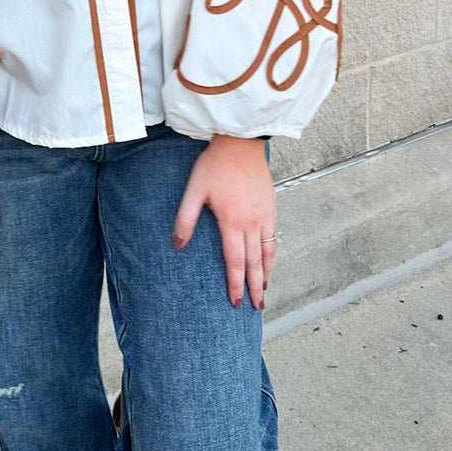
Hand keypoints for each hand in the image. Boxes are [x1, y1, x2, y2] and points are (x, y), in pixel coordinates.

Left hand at [172, 136, 275, 310]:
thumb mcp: (194, 190)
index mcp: (232, 221)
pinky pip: (274, 237)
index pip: (235, 262)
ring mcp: (264, 215)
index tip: (235, 301)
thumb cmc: (215, 164)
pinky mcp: (271, 207)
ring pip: (268, 252)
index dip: (235, 284)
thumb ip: (185, 219)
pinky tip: (269, 262)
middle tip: (256, 307)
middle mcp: (252, 222)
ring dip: (266, 274)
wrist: (240, 142)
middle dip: (254, 287)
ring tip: (263, 290)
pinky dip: (272, 254)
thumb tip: (177, 244)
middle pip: (254, 263)